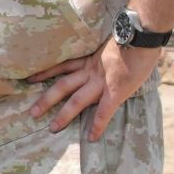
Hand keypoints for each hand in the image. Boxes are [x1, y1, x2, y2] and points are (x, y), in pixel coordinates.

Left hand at [27, 39, 160, 138]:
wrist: (142, 35)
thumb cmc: (133, 36)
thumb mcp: (111, 43)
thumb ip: (105, 53)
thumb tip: (107, 56)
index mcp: (90, 60)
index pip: (63, 66)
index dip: (46, 73)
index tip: (31, 79)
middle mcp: (91, 71)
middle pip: (63, 86)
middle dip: (47, 100)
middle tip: (32, 113)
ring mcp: (102, 82)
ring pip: (77, 100)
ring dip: (64, 115)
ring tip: (52, 129)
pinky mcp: (116, 91)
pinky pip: (105, 111)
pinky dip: (98, 125)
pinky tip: (92, 137)